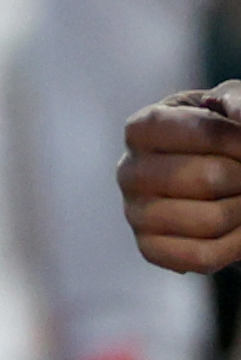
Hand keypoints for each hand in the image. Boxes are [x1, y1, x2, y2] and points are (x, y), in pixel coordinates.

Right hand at [123, 91, 240, 274]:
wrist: (223, 181)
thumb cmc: (227, 138)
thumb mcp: (234, 107)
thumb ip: (237, 102)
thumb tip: (238, 115)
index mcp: (142, 128)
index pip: (199, 131)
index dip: (236, 139)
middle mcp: (129, 170)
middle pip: (210, 179)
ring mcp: (134, 212)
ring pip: (211, 221)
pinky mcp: (149, 248)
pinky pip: (203, 257)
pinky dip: (236, 247)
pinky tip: (238, 233)